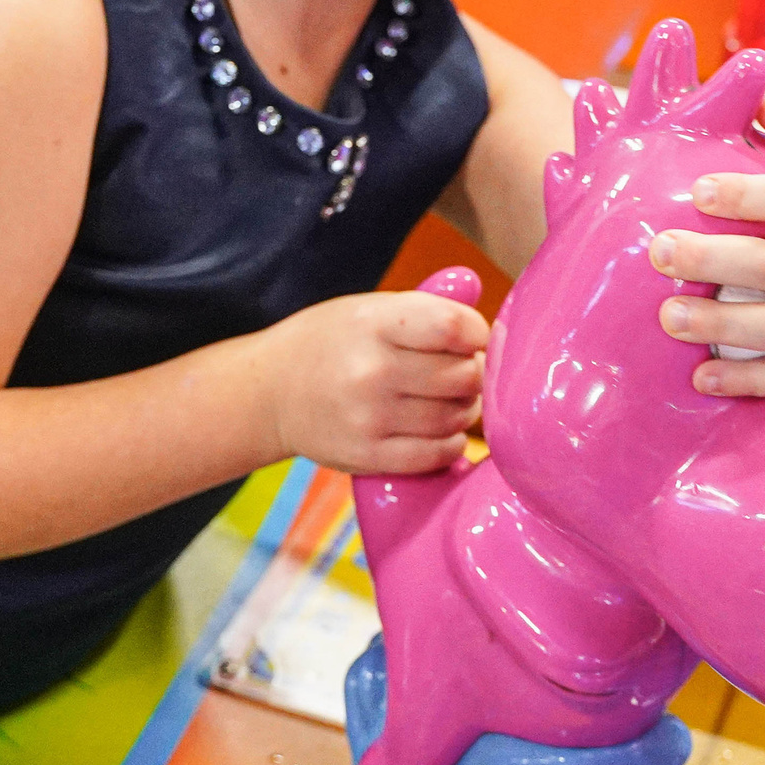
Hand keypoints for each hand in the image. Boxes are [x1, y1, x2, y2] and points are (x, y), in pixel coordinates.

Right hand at [260, 289, 487, 473]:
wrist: (270, 392)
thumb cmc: (332, 343)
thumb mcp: (370, 308)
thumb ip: (429, 310)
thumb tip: (493, 330)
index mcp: (374, 323)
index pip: (455, 326)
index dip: (478, 334)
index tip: (473, 338)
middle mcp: (372, 371)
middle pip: (464, 375)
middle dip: (474, 373)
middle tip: (462, 371)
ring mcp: (369, 418)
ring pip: (456, 416)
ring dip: (465, 408)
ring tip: (449, 399)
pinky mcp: (367, 456)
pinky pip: (437, 453)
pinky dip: (451, 442)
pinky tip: (440, 429)